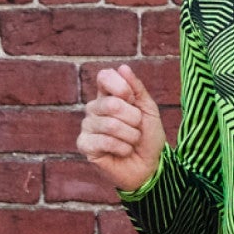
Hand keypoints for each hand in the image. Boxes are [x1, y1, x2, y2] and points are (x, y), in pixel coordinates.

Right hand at [78, 64, 165, 193]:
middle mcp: (94, 108)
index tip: (134, 101)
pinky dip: (122, 148)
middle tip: (137, 129)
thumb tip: (122, 67)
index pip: (105, 77)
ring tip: (132, 142)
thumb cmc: (148, 138)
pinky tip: (123, 152)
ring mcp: (88, 126)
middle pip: (112, 104)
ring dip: (131, 136)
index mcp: (108, 95)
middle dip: (133, 119)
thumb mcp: (149, 110)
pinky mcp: (85, 145)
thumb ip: (137, 89)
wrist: (149, 167)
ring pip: (111, 124)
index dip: (122, 88)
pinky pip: (104, 141)